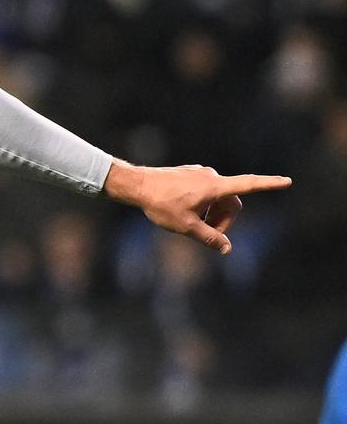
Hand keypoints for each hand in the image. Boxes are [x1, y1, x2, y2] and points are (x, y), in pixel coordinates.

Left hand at [103, 161, 291, 253]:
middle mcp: (211, 176)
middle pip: (231, 203)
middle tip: (207, 234)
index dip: (268, 185)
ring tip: (192, 224)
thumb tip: (227, 249)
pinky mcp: (192, 175)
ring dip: (213, 214)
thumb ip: (209, 238)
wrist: (136, 185)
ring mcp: (201, 174)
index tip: (287, 181)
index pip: (248, 184)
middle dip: (224, 221)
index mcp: (214, 187)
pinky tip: (183, 211)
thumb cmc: (160, 204)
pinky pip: (206, 192)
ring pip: (218, 199)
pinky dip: (203, 205)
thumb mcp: (186, 226)